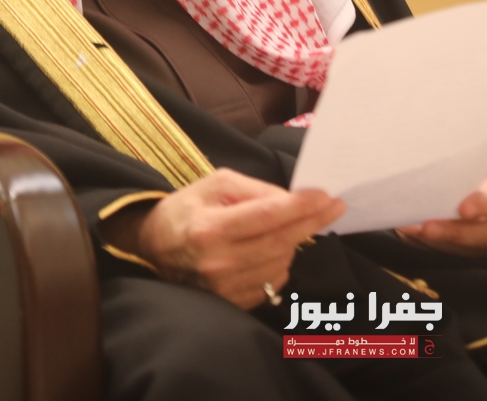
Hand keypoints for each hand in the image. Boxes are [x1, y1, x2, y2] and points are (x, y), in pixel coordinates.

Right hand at [112, 168, 344, 308]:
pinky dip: (280, 262)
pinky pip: (274, 282)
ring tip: (290, 226)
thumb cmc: (184, 211)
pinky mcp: (232, 302)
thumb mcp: (211, 185)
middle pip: (280, 242)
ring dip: (293, 242)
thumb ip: (252, 189)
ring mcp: (225, 287)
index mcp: (210, 228)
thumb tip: (289, 200)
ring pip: (281, 262)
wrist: (152, 250)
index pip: (267, 216)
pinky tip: (272, 248)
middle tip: (334, 206)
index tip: (326, 196)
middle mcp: (218, 261)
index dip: (301, 207)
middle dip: (311, 222)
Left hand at [396, 178, 486, 257]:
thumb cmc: (476, 186)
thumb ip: (461, 182)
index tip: (462, 209)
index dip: (483, 204)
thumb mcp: (475, 177)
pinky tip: (414, 239)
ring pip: (470, 252)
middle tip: (426, 228)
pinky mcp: (486, 264)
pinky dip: (433, 249)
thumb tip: (427, 182)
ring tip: (412, 232)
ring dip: (438, 243)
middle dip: (453, 232)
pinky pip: (459, 260)